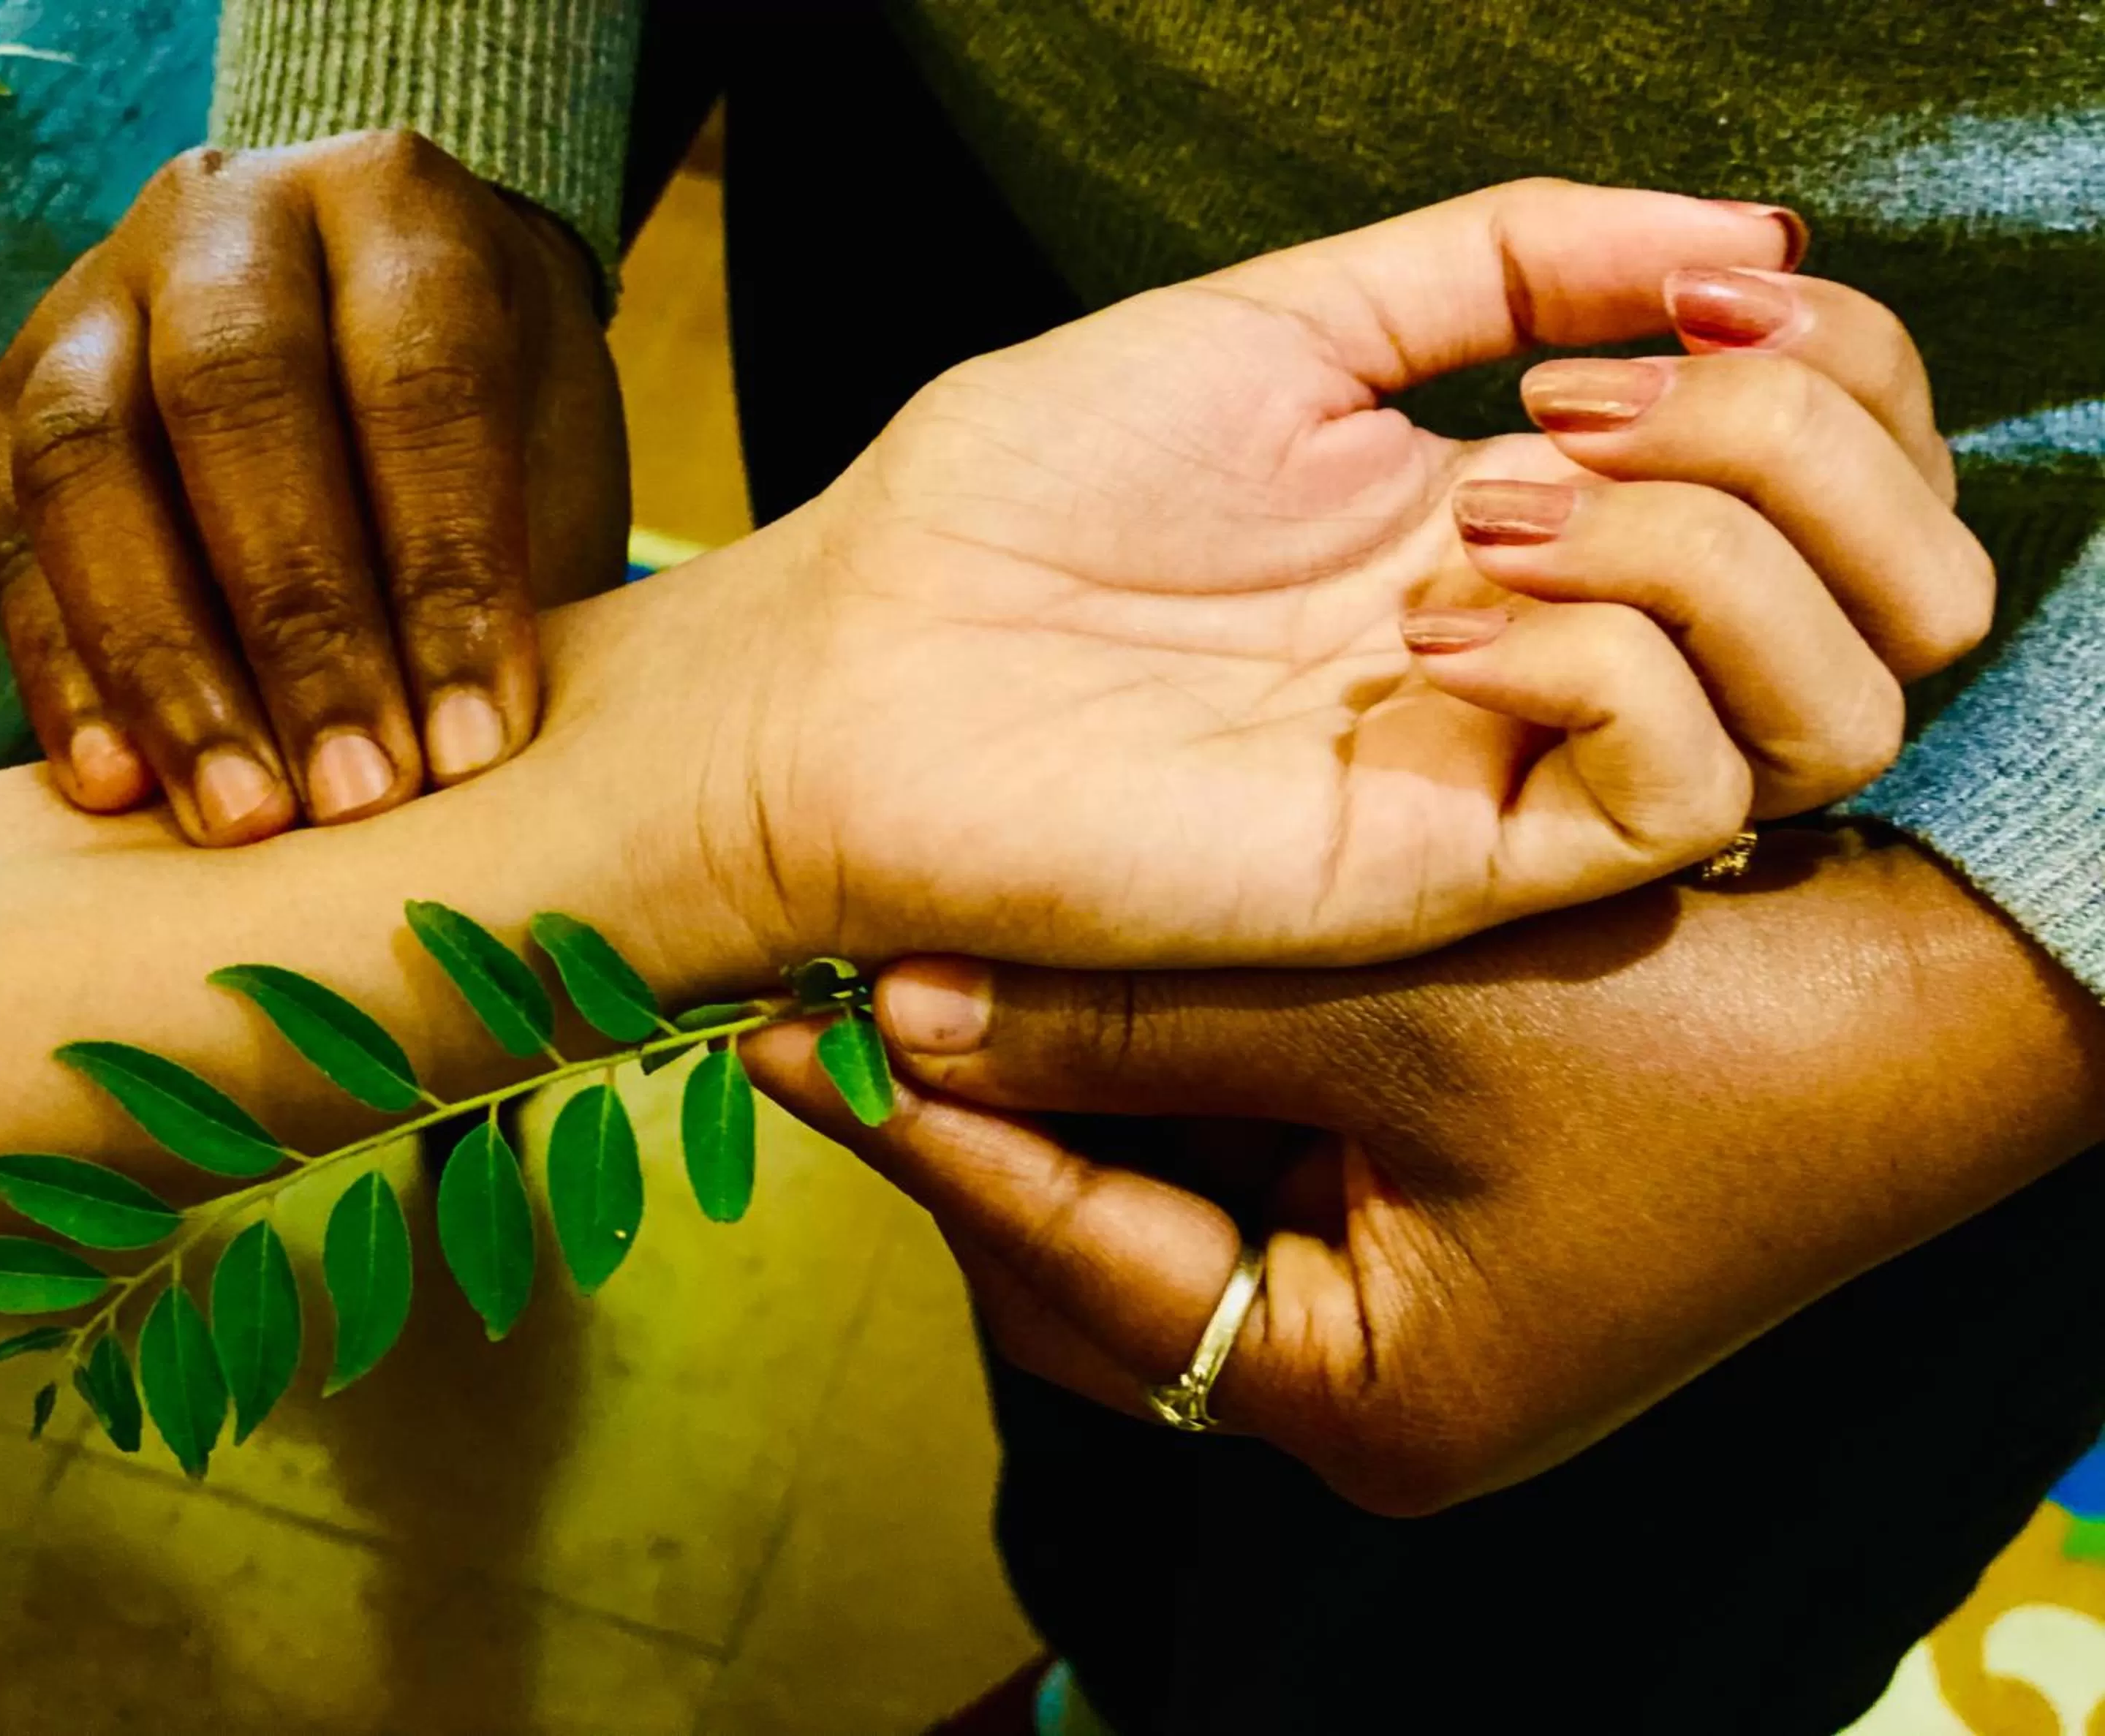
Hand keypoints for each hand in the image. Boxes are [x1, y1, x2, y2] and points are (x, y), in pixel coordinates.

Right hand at [0, 130, 629, 844]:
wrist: (401, 318)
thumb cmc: (506, 419)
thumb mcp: (551, 458)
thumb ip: (517, 574)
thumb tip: (485, 772)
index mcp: (403, 205)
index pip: (422, 381)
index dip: (447, 576)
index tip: (475, 747)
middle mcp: (234, 214)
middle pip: (238, 405)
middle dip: (301, 626)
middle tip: (359, 797)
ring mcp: (100, 287)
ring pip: (92, 460)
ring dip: (166, 663)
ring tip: (241, 815)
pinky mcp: (17, 388)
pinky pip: (14, 531)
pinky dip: (65, 667)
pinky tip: (116, 785)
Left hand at [711, 180, 1987, 970]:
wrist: (861, 671)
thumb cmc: (1024, 500)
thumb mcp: (1282, 322)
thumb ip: (1508, 261)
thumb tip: (1748, 226)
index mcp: (1535, 525)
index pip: (1841, 464)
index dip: (1831, 354)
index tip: (1676, 292)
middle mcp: (1560, 653)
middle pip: (1897, 588)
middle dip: (1810, 442)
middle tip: (1582, 403)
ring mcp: (1514, 770)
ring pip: (1830, 704)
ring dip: (1715, 548)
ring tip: (1500, 499)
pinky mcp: (1448, 869)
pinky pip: (1676, 792)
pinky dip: (1619, 665)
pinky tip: (1456, 616)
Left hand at [742, 830, 2104, 1513]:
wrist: (1952, 1017)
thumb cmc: (1716, 1039)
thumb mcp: (1412, 1025)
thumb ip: (1155, 1025)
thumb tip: (918, 1011)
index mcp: (1366, 1392)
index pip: (1068, 1270)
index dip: (923, 1145)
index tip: (782, 1041)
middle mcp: (1367, 1375)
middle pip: (1092, 1261)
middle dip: (981, 1130)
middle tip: (843, 1006)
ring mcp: (1398, 1306)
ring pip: (1152, 1200)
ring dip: (1064, 1088)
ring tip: (929, 974)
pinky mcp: (1428, 1226)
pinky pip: (1233, 1157)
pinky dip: (1163, 1065)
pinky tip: (1088, 973)